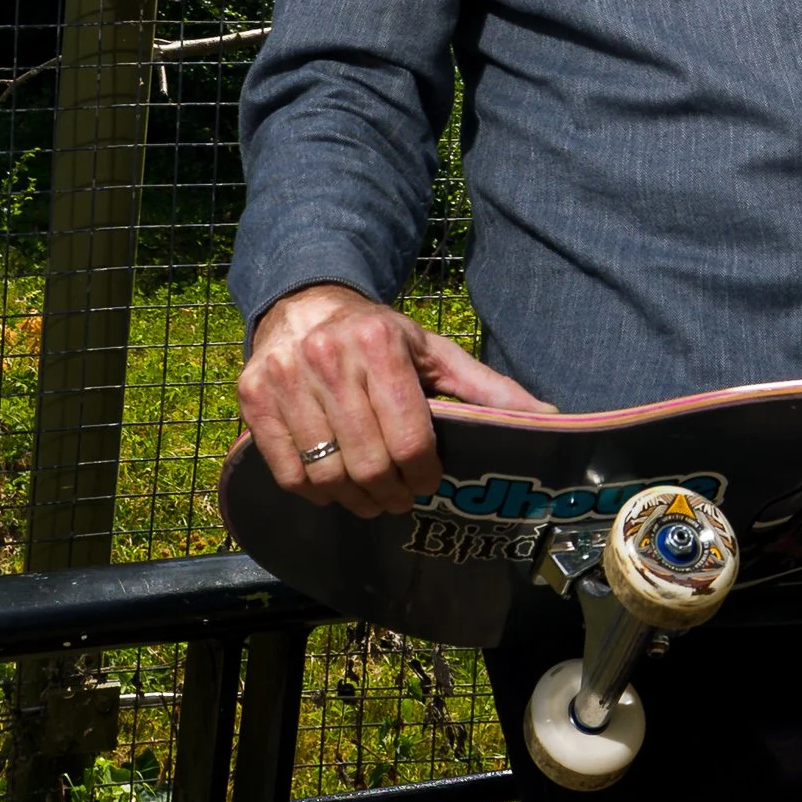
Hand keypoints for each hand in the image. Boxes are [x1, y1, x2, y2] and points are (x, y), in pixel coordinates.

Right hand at [235, 282, 552, 517]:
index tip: (428, 480)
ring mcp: (283, 378)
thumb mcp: (434, 353)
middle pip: (368, 465)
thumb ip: (488, 391)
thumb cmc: (378, 335)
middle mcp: (326, 356)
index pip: (410, 439)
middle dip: (390, 494)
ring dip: (354, 499)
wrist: (304, 302)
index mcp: (379, 342)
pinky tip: (332, 481)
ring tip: (369, 493)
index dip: (424, 475)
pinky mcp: (250, 396)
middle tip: (398, 496)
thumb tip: (551, 420)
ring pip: (326, 476)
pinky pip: (286, 474)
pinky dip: (314, 492)